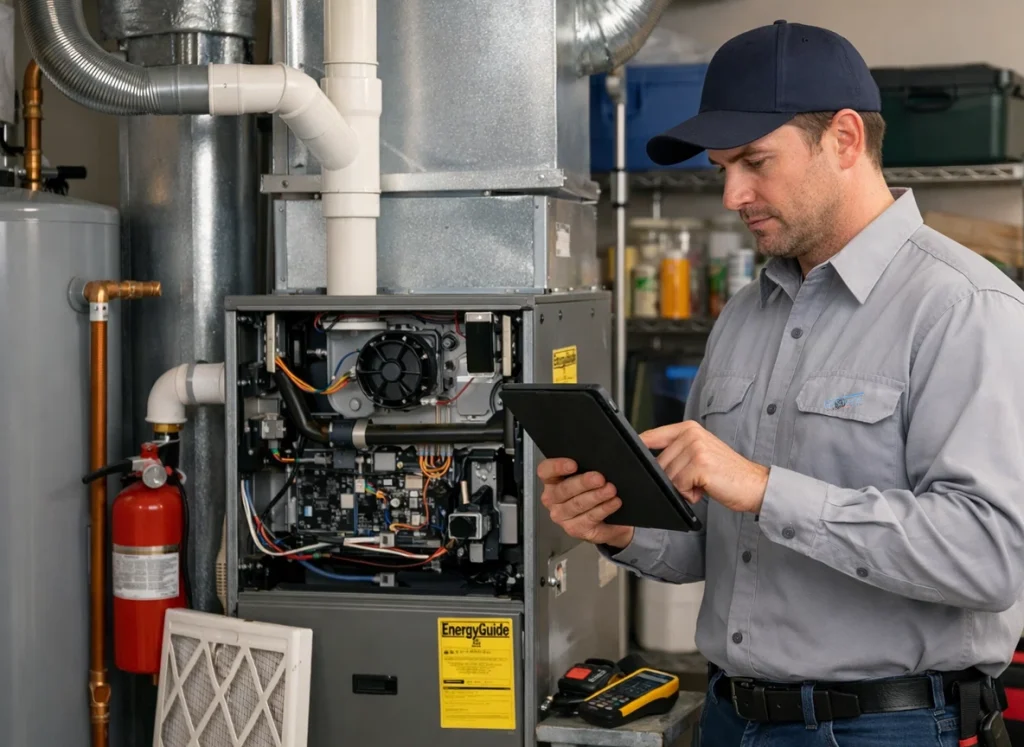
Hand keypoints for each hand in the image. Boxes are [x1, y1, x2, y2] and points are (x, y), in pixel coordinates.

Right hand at [537, 458, 634, 548]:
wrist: (608, 519)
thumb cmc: (594, 491)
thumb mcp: (588, 476)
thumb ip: (587, 467)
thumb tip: (598, 461)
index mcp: (552, 481)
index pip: (545, 471)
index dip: (557, 466)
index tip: (573, 464)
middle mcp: (553, 499)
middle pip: (563, 489)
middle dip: (583, 483)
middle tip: (600, 478)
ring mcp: (562, 516)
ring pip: (577, 504)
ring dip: (596, 496)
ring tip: (610, 490)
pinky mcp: (575, 529)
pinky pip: (590, 518)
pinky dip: (604, 509)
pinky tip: (613, 502)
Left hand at [641, 420, 769, 513]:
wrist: (755, 485)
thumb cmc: (726, 473)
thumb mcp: (700, 453)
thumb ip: (676, 451)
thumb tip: (647, 460)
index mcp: (688, 428)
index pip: (650, 436)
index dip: (639, 450)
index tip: (628, 458)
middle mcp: (691, 434)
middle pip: (658, 463)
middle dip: (672, 479)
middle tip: (695, 480)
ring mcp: (695, 448)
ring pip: (667, 477)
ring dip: (682, 488)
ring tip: (702, 483)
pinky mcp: (700, 465)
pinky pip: (678, 486)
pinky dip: (690, 494)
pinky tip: (705, 488)